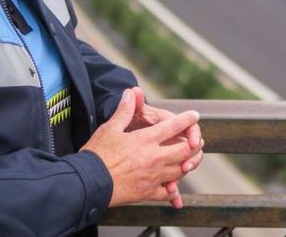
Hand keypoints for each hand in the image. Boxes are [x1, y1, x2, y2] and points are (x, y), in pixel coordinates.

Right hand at [82, 89, 200, 207]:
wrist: (89, 182)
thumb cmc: (97, 154)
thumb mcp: (110, 128)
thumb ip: (125, 110)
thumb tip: (131, 92)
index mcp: (146, 139)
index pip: (174, 126)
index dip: (187, 119)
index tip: (194, 115)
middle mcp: (154, 157)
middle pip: (184, 150)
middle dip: (193, 145)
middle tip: (196, 142)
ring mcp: (153, 177)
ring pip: (180, 171)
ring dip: (186, 165)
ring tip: (188, 162)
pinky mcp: (147, 193)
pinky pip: (167, 192)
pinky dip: (172, 190)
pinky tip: (173, 189)